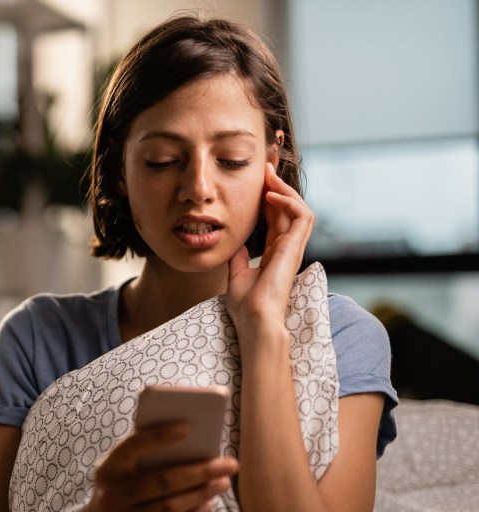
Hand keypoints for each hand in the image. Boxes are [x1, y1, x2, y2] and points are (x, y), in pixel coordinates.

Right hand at [80, 421, 238, 511]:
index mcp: (107, 468)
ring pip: (169, 507)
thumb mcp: (119, 469)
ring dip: (201, 494)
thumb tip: (192, 444)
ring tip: (223, 483)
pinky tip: (208, 504)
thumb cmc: (119, 487)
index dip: (159, 436)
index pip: (132, 446)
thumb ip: (144, 456)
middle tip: (229, 464)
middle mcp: (111, 495)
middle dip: (200, 472)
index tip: (188, 428)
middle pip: (162, 481)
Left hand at [227, 162, 314, 334]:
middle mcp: (287, 248)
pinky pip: (302, 216)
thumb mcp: (237, 275)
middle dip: (278, 186)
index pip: (276, 218)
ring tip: (268, 176)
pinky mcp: (296, 248)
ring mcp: (294, 248)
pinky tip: (271, 195)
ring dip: (285, 189)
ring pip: (300, 209)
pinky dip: (289, 201)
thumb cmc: (246, 305)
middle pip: (288, 209)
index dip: (268, 198)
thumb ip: (239, 258)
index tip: (257, 182)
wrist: (254, 319)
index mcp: (275, 254)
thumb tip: (235, 245)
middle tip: (265, 167)